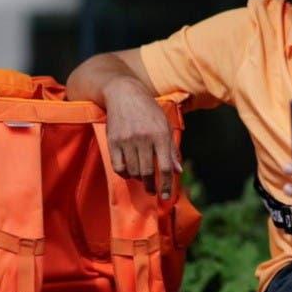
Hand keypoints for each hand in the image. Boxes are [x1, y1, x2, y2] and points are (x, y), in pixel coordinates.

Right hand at [102, 76, 180, 197]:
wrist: (123, 93)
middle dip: (152, 186)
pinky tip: (130, 172)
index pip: (165, 167)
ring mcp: (126, 140)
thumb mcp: (165, 125)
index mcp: (160, 134)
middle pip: (148, 172)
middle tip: (153, 191)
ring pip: (133, 171)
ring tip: (143, 178)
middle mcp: (144, 138)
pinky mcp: (113, 141)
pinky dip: (125, 173)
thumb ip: (171, 149)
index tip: (166, 197)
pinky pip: (118, 166)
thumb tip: (178, 171)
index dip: (166, 185)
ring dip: (139, 179)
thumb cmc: (149, 110)